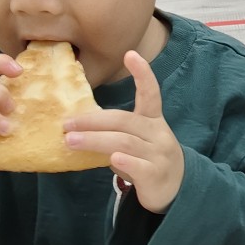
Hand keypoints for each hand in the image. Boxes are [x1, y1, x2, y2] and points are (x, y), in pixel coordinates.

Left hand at [64, 51, 183, 212]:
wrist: (177, 191)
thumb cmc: (149, 160)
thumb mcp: (139, 141)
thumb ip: (117, 132)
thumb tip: (78, 127)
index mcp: (154, 121)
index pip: (150, 93)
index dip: (142, 73)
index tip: (131, 54)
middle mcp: (158, 134)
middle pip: (124, 121)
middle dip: (93, 121)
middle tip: (67, 124)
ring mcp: (159, 155)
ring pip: (124, 142)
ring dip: (95, 140)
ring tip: (71, 142)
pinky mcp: (156, 175)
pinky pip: (137, 166)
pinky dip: (122, 161)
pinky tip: (111, 159)